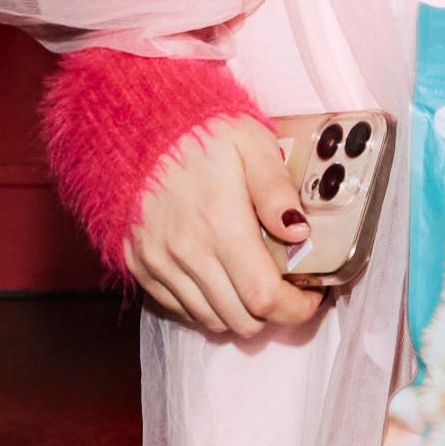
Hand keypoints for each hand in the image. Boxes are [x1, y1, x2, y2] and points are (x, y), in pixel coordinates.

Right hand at [124, 112, 324, 338]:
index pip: (265, 298)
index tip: (311, 294)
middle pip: (241, 320)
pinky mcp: (140, 265)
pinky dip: (206, 304)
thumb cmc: (197, 131)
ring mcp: (159, 263)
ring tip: (253, 280)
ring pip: (211, 320)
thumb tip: (300, 232)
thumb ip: (277, 190)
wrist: (133, 125)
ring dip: (240, 311)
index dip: (296, 308)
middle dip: (274, 312)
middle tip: (287, 287)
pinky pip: (179, 308)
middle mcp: (187, 253)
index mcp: (221, 225)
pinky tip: (220, 276)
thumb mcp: (251, 143)